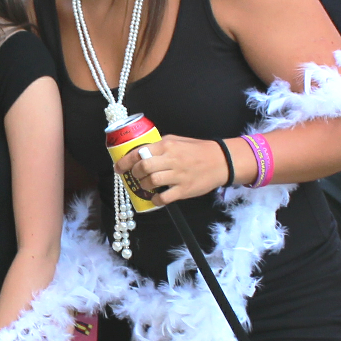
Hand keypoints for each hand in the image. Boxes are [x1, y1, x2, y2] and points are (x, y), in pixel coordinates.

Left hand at [114, 135, 230, 203]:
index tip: (118, 168)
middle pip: (143, 167)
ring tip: (146, 185)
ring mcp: (178, 175)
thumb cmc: (198, 150)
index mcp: (167, 145)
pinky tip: (155, 198)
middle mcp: (171, 159)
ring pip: (151, 181)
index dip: (124, 162)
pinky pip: (164, 197)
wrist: (222, 161)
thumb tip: (140, 153)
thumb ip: (160, 146)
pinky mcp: (185, 189)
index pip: (139, 152)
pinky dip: (156, 200)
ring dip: (143, 186)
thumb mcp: (178, 141)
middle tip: (135, 177)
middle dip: (134, 174)